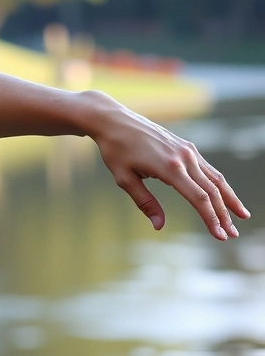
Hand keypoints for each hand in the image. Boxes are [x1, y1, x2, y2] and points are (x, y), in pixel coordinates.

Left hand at [83, 92, 249, 239]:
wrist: (114, 120)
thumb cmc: (115, 150)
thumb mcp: (124, 179)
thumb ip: (145, 202)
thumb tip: (159, 226)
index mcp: (169, 167)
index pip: (199, 198)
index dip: (211, 218)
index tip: (220, 236)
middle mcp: (184, 157)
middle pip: (212, 190)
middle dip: (224, 214)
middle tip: (232, 235)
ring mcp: (187, 150)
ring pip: (215, 178)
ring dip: (228, 199)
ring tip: (240, 217)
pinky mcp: (186, 146)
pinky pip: (207, 168)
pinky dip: (218, 184)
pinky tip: (223, 196)